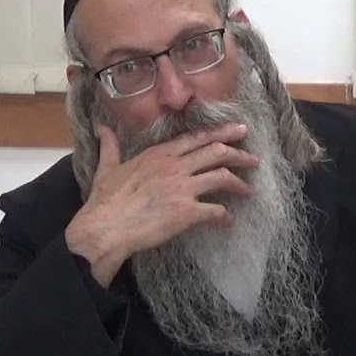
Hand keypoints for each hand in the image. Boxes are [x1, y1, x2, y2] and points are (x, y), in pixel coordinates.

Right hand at [65, 122, 259, 285]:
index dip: (220, 133)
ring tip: (248, 190)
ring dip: (239, 184)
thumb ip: (110, 146)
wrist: (105, 228)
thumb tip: (101, 128)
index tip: (238, 131)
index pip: (197, 138)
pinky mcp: (187, 212)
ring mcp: (183, 188)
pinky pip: (216, 211)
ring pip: (222, 178)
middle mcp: (175, 166)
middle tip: (254, 159)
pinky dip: (226, 216)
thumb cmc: (104, 201)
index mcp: (159, 154)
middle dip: (239, 154)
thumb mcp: (107, 167)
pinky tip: (229, 221)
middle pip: (217, 152)